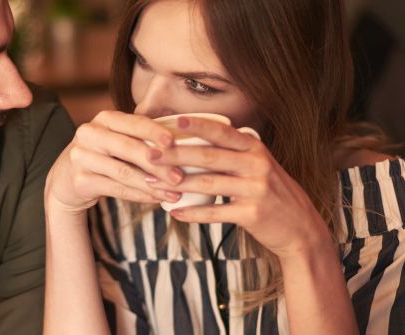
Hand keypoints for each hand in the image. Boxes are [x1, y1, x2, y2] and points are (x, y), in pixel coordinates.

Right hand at [45, 111, 184, 213]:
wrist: (65, 178)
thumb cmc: (104, 155)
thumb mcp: (117, 139)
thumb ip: (142, 138)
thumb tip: (186, 143)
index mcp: (104, 119)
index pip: (133, 123)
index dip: (154, 132)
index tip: (174, 143)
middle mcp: (89, 134)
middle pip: (128, 148)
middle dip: (157, 163)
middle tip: (180, 177)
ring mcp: (81, 157)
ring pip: (123, 172)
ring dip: (151, 184)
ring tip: (173, 193)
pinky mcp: (80, 181)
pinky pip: (116, 189)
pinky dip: (139, 195)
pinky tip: (156, 199)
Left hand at [149, 116, 332, 258]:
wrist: (300, 228)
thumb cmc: (270, 193)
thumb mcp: (258, 166)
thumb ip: (233, 153)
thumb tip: (193, 143)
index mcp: (255, 148)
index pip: (222, 132)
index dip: (198, 125)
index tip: (174, 121)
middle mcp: (257, 164)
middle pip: (209, 156)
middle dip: (175, 154)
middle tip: (150, 154)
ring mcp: (256, 189)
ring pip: (208, 183)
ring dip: (177, 184)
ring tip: (153, 184)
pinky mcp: (253, 214)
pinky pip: (216, 213)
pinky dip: (193, 213)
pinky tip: (174, 212)